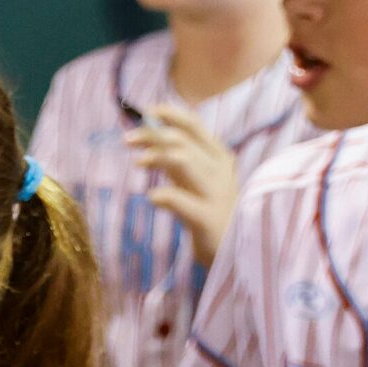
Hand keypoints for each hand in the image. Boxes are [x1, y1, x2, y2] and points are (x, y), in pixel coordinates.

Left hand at [129, 102, 238, 265]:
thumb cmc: (213, 212)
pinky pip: (181, 200)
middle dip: (150, 135)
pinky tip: (153, 197)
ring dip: (155, 156)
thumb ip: (179, 158)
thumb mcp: (197, 179)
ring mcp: (217, 194)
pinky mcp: (209, 219)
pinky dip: (163, 194)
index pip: (194, 125)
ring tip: (137, 163)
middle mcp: (220, 171)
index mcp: (220, 157)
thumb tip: (149, 133)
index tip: (146, 111)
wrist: (240, 254)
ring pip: (182, 160)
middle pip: (181, 141)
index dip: (169, 114)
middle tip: (127, 140)